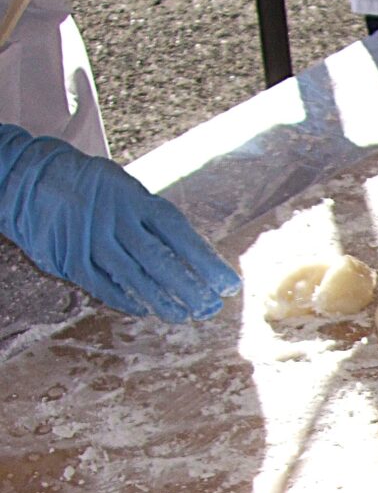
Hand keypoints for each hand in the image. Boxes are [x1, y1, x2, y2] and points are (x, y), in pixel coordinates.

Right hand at [0, 125, 238, 320]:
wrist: (34, 177)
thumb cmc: (98, 190)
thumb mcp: (130, 192)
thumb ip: (157, 222)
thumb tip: (198, 258)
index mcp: (136, 200)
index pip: (180, 234)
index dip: (206, 262)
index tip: (229, 285)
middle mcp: (115, 219)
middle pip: (159, 260)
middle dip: (189, 288)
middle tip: (210, 308)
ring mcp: (91, 239)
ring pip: (132, 277)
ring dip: (161, 300)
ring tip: (184, 316)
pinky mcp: (69, 256)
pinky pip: (101, 285)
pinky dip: (124, 300)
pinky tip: (144, 310)